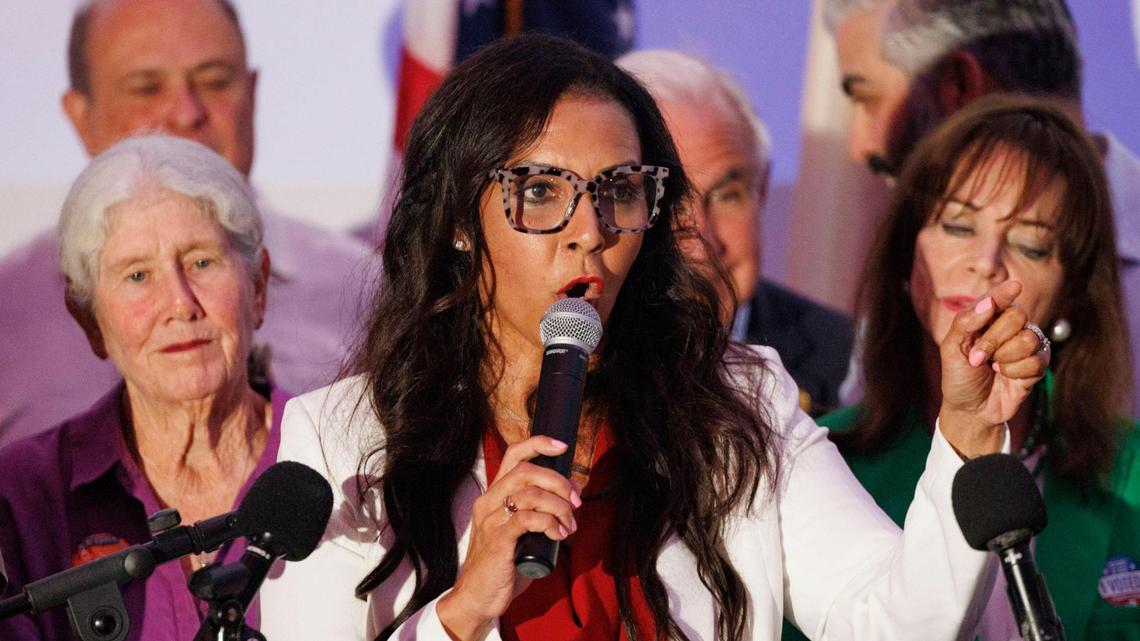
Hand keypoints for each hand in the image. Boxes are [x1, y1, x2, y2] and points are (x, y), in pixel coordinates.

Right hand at [437, 436, 581, 639]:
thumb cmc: (502, 565)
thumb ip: (545, 510)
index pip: (512, 456)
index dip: (538, 444)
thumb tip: (574, 487)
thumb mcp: (524, 533)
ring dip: (559, 506)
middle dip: (558, 482)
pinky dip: (550, 523)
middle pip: (526, 471)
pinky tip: (559, 535)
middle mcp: (489, 502)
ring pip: (530, 493)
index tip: (562, 447)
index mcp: (493, 496)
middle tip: (575, 502)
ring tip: (569, 525)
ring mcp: (491, 520)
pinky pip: (528, 519)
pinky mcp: (498, 541)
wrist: (477, 598)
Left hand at [938, 280, 1049, 457]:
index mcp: (987, 317)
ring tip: (993, 368)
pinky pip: (1037, 360)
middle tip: (978, 358)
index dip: (1006, 292)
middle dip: (993, 340)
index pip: (1000, 298)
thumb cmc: (959, 376)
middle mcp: (1010, 326)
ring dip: (1005, 358)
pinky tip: (1007, 376)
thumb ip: (966, 323)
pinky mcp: (1038, 364)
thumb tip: (988, 302)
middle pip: (1017, 316)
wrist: (971, 409)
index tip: (1015, 286)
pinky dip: (1017, 372)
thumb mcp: (951, 349)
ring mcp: (1026, 344)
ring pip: (1028, 338)